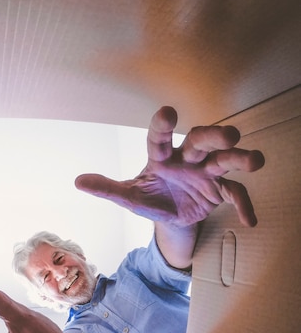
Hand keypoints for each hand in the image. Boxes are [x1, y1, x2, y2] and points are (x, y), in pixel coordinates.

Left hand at [75, 106, 264, 227]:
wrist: (170, 218)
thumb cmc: (149, 198)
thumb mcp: (129, 197)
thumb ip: (107, 188)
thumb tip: (78, 181)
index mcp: (161, 157)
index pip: (160, 138)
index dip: (163, 125)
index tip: (167, 112)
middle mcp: (186, 159)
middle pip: (200, 141)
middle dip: (214, 137)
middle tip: (228, 137)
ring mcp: (206, 173)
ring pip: (224, 160)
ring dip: (240, 159)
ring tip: (254, 161)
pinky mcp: (220, 190)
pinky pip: (235, 194)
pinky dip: (244, 205)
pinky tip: (250, 220)